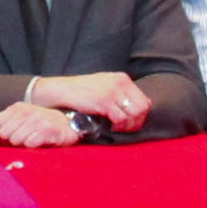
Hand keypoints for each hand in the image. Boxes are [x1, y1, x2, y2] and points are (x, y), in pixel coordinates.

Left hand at [0, 101, 81, 148]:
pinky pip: (29, 144)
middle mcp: (26, 111)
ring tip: (31, 141)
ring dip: (21, 145)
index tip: (6, 138)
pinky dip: (32, 147)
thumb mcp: (18, 124)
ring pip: (15, 140)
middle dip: (10, 141)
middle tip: (21, 140)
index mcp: (17, 108)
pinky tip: (39, 143)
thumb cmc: (40, 126)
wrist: (67, 125)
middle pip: (4, 133)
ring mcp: (37, 120)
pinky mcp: (47, 130)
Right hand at [29, 70, 154, 132]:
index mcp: (122, 78)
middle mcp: (120, 83)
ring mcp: (113, 91)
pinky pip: (121, 118)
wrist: (62, 90)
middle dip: (137, 122)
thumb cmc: (81, 91)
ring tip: (118, 128)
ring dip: (128, 126)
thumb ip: (118, 92)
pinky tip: (111, 127)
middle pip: (142, 108)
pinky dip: (118, 126)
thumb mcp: (104, 85)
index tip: (131, 123)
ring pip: (134, 114)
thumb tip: (132, 109)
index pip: (144, 100)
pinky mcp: (105, 101)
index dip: (141, 115)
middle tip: (126, 129)